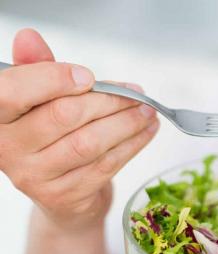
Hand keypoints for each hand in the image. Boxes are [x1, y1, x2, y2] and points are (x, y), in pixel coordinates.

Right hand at [0, 29, 159, 231]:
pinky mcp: (64, 196)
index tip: (89, 76)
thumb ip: (37, 69)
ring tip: (148, 111)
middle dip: (109, 100)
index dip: (53, 79)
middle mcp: (8, 149)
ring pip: (89, 143)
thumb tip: (29, 37)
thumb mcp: (40, 99)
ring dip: (126, 123)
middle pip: (63, 115)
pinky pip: (105, 165)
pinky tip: (146, 131)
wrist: (60, 190)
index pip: (13, 92)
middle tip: (137, 94)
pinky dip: (132, 145)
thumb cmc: (51, 134)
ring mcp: (34, 177)